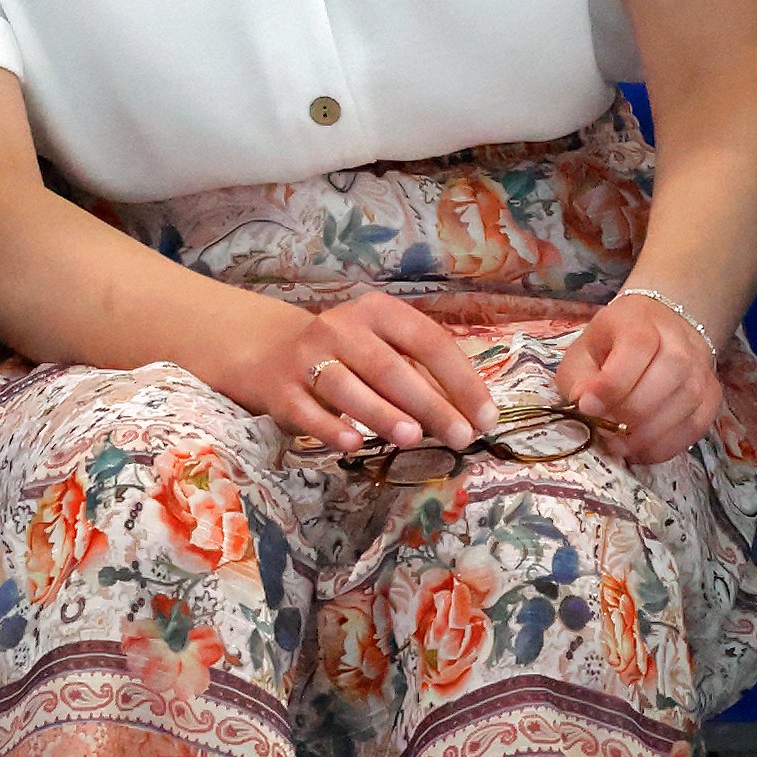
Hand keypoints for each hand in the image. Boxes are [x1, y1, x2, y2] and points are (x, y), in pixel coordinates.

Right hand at [222, 289, 497, 452]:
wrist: (270, 353)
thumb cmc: (348, 357)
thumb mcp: (384, 349)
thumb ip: (423, 375)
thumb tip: (471, 416)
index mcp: (376, 311)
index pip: (427, 341)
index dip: (460, 380)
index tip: (486, 419)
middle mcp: (339, 327)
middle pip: (389, 367)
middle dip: (429, 404)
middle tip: (461, 438)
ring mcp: (306, 357)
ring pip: (347, 386)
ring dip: (382, 413)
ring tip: (414, 438)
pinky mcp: (281, 389)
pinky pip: (307, 411)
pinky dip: (330, 428)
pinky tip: (354, 444)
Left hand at [555, 292, 721, 463]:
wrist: (662, 329)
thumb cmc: (614, 342)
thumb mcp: (585, 349)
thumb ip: (579, 376)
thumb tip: (584, 405)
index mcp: (640, 321)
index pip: (637, 347)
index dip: (612, 383)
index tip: (587, 407)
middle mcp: (678, 341)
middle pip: (667, 376)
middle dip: (632, 412)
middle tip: (605, 432)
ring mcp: (701, 369)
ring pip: (686, 404)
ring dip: (649, 434)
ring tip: (619, 446)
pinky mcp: (712, 395)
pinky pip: (695, 426)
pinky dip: (668, 445)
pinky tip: (641, 450)